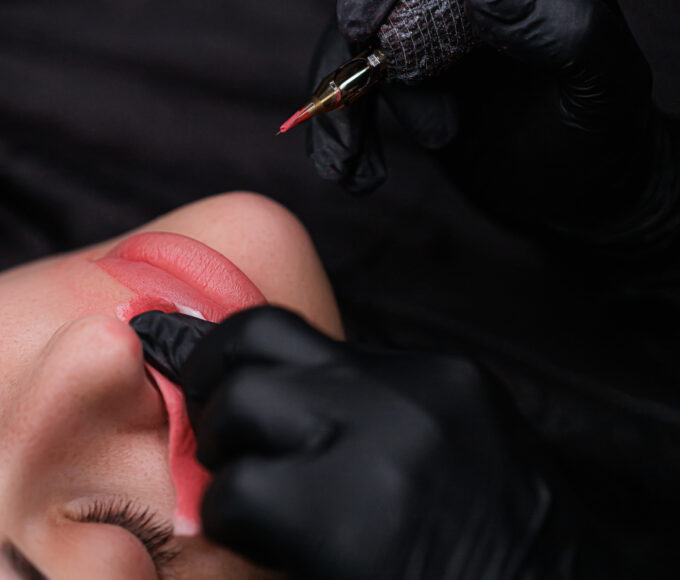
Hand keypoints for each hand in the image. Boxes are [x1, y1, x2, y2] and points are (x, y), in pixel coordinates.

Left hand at [131, 307, 659, 579]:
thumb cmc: (513, 564)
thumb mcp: (463, 450)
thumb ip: (383, 415)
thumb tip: (296, 409)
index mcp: (437, 375)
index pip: (307, 334)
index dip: (254, 366)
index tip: (228, 388)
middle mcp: (403, 392)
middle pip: (257, 337)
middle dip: (214, 380)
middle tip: (220, 436)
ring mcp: (372, 446)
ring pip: (237, 406)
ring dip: (223, 458)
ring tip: (255, 502)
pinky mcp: (339, 514)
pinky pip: (236, 494)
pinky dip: (233, 525)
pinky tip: (272, 552)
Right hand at [312, 0, 673, 240]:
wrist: (582, 193)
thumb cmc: (605, 138)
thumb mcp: (603, 85)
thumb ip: (558, 31)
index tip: (361, 31)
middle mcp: (470, 5)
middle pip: (380, 12)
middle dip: (353, 68)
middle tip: (357, 120)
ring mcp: (434, 41)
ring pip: (354, 54)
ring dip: (341, 113)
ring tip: (353, 170)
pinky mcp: (411, 82)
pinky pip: (352, 93)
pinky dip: (340, 134)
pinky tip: (354, 173)